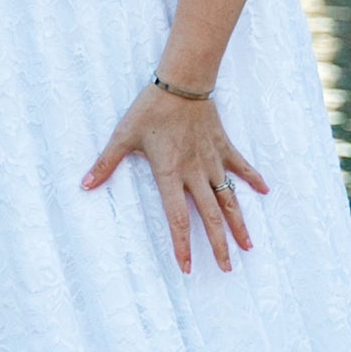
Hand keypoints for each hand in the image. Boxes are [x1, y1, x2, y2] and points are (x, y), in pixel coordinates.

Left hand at [81, 83, 266, 274]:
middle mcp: (195, 173)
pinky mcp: (223, 146)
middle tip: (226, 269)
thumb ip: (105, 163)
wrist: (181, 82)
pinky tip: (265, 191)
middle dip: (219, 245)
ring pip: (230, 198)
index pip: (178, 218)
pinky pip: (241, 166)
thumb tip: (85, 185)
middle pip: (211, 216)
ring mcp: (212, 160)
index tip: (186, 267)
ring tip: (248, 246)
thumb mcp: (123, 135)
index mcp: (170, 173)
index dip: (182, 244)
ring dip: (239, 223)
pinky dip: (253, 178)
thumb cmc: (150, 108)